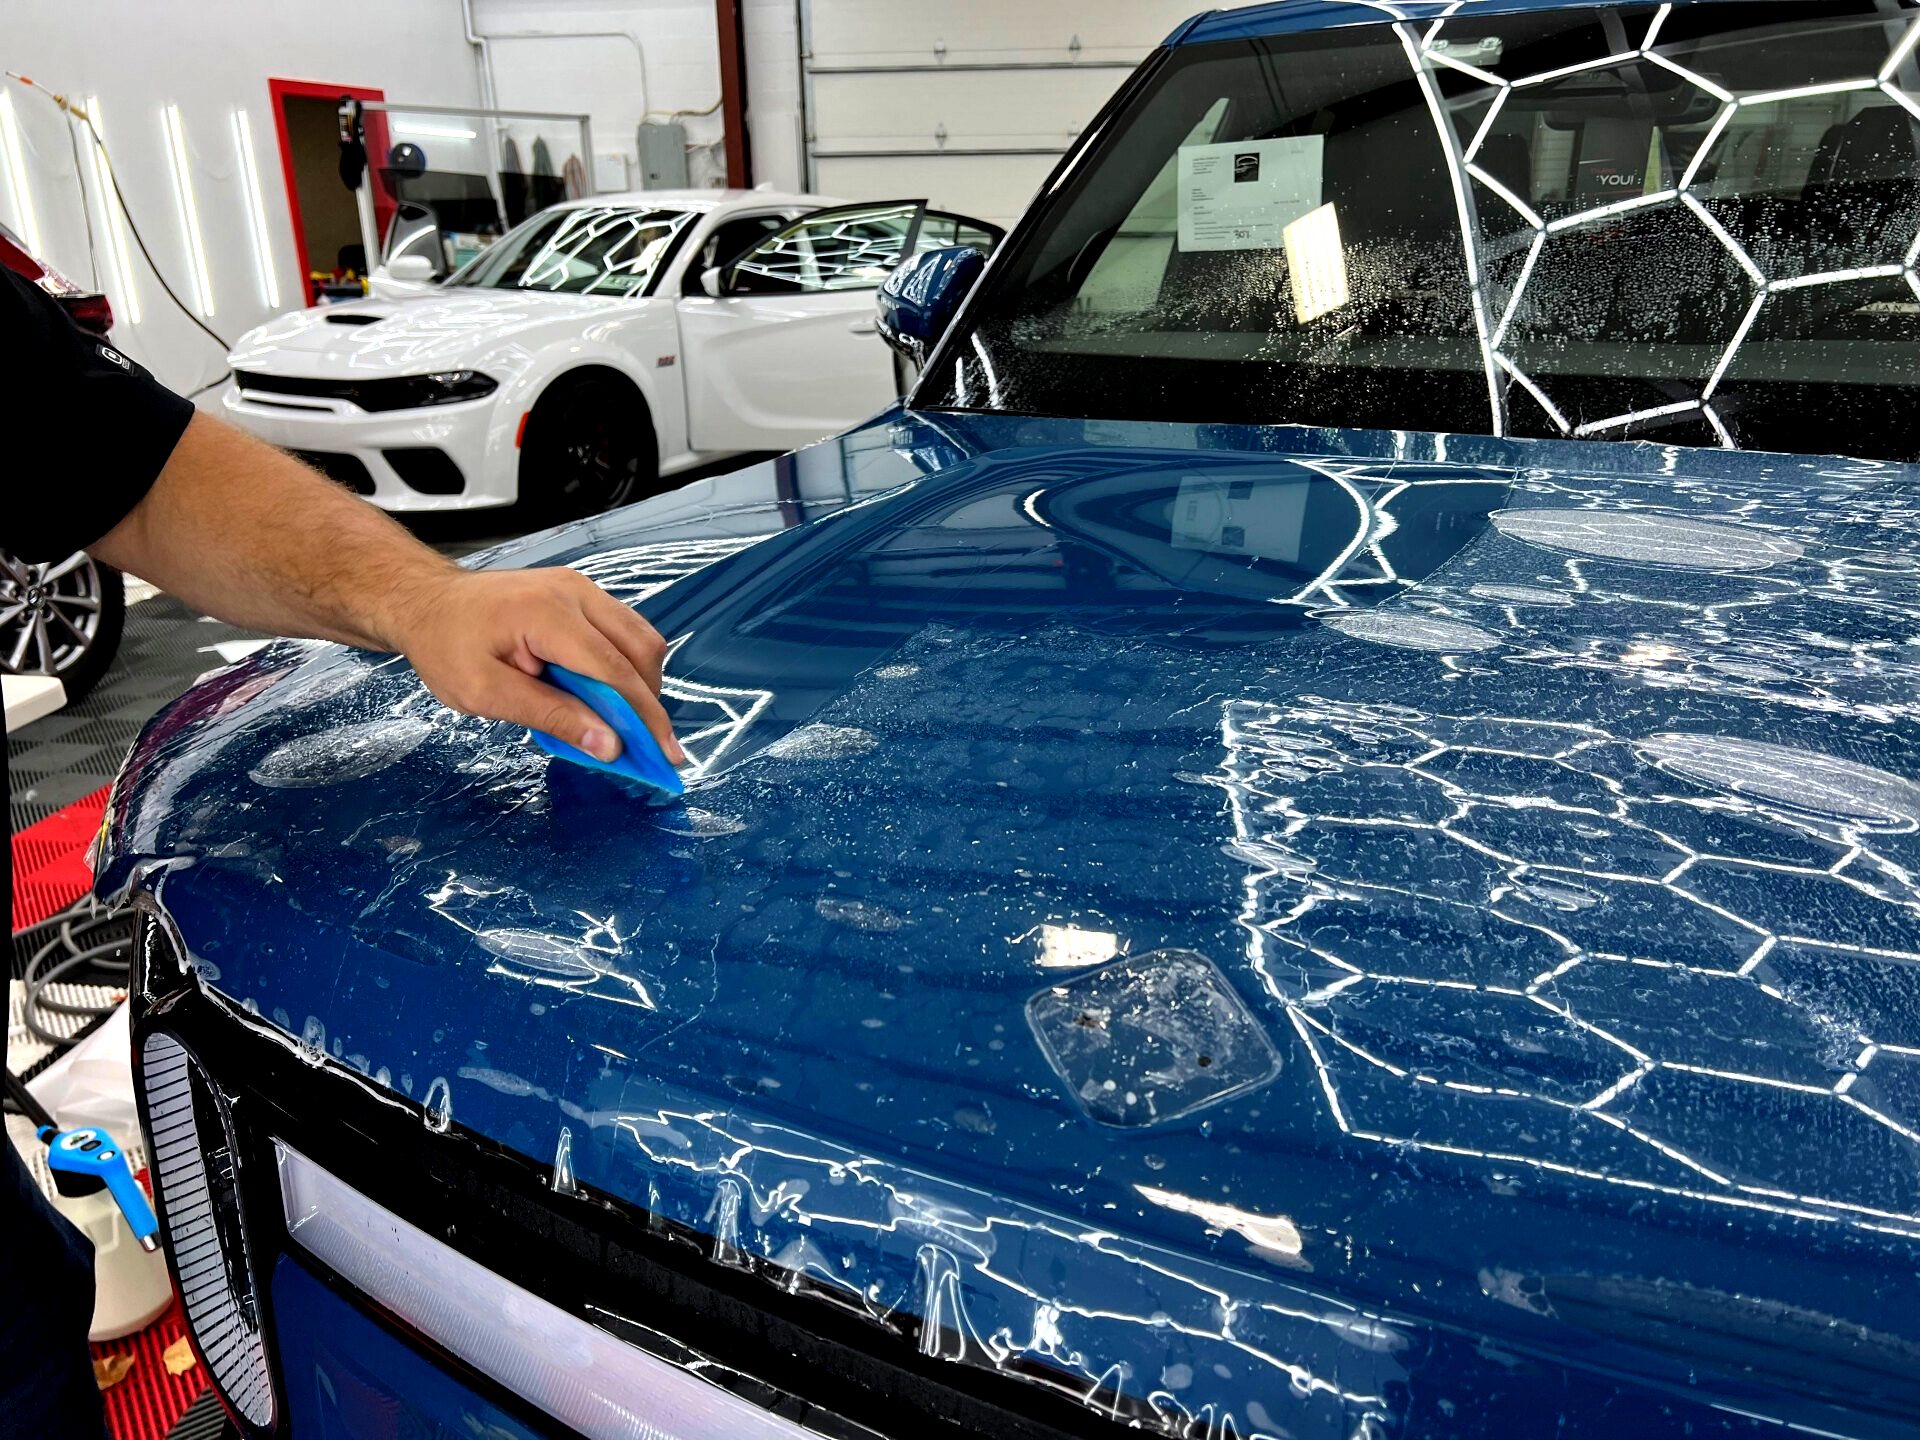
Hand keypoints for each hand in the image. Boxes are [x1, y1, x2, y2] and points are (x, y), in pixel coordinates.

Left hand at [392, 568, 684, 765]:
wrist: (426, 600)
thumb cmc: (445, 646)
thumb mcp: (485, 694)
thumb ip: (550, 716)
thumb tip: (609, 745)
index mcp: (548, 614)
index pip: (615, 670)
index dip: (644, 715)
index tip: (664, 755)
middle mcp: (574, 592)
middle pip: (641, 647)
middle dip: (650, 701)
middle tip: (648, 745)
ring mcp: (581, 587)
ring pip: (639, 636)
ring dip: (641, 683)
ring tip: (628, 723)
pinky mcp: (580, 593)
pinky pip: (621, 629)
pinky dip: (626, 666)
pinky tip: (609, 695)